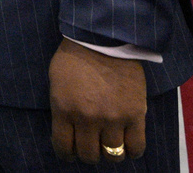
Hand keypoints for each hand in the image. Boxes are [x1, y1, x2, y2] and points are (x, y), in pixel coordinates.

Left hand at [49, 38, 146, 164]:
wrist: (103, 38)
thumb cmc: (75, 56)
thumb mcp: (56, 82)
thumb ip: (61, 108)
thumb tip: (66, 131)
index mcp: (64, 109)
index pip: (63, 147)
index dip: (66, 153)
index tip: (70, 151)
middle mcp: (87, 119)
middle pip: (88, 155)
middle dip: (88, 153)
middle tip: (91, 144)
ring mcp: (112, 118)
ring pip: (112, 155)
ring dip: (109, 153)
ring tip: (109, 144)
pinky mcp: (135, 114)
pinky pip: (136, 147)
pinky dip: (132, 151)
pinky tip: (127, 145)